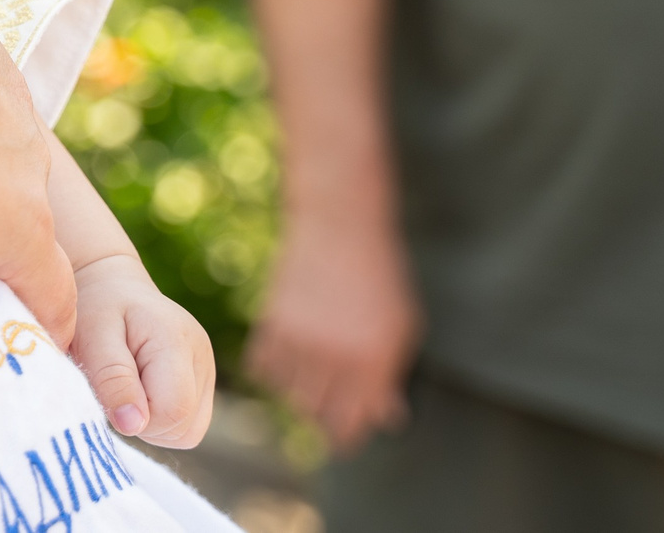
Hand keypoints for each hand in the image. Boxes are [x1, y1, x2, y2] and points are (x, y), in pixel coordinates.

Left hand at [71, 254, 215, 446]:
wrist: (109, 286)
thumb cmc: (94, 308)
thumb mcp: (91, 338)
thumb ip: (112, 379)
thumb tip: (133, 425)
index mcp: (176, 341)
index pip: (173, 411)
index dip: (138, 418)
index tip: (111, 392)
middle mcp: (202, 355)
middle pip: (185, 427)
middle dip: (145, 422)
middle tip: (117, 388)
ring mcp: (207, 368)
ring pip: (189, 431)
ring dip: (154, 423)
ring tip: (129, 386)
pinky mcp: (203, 380)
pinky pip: (189, 425)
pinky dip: (162, 420)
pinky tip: (142, 392)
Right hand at [244, 209, 419, 452]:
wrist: (341, 225)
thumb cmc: (379, 277)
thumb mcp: (401, 327)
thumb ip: (391, 376)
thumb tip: (387, 419)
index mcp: (374, 361)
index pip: (352, 422)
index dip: (345, 437)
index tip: (341, 439)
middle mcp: (336, 356)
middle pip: (317, 413)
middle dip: (322, 416)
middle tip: (324, 405)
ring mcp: (302, 339)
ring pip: (289, 393)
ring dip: (297, 391)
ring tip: (309, 375)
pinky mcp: (273, 321)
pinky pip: (262, 367)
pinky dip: (270, 369)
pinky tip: (285, 356)